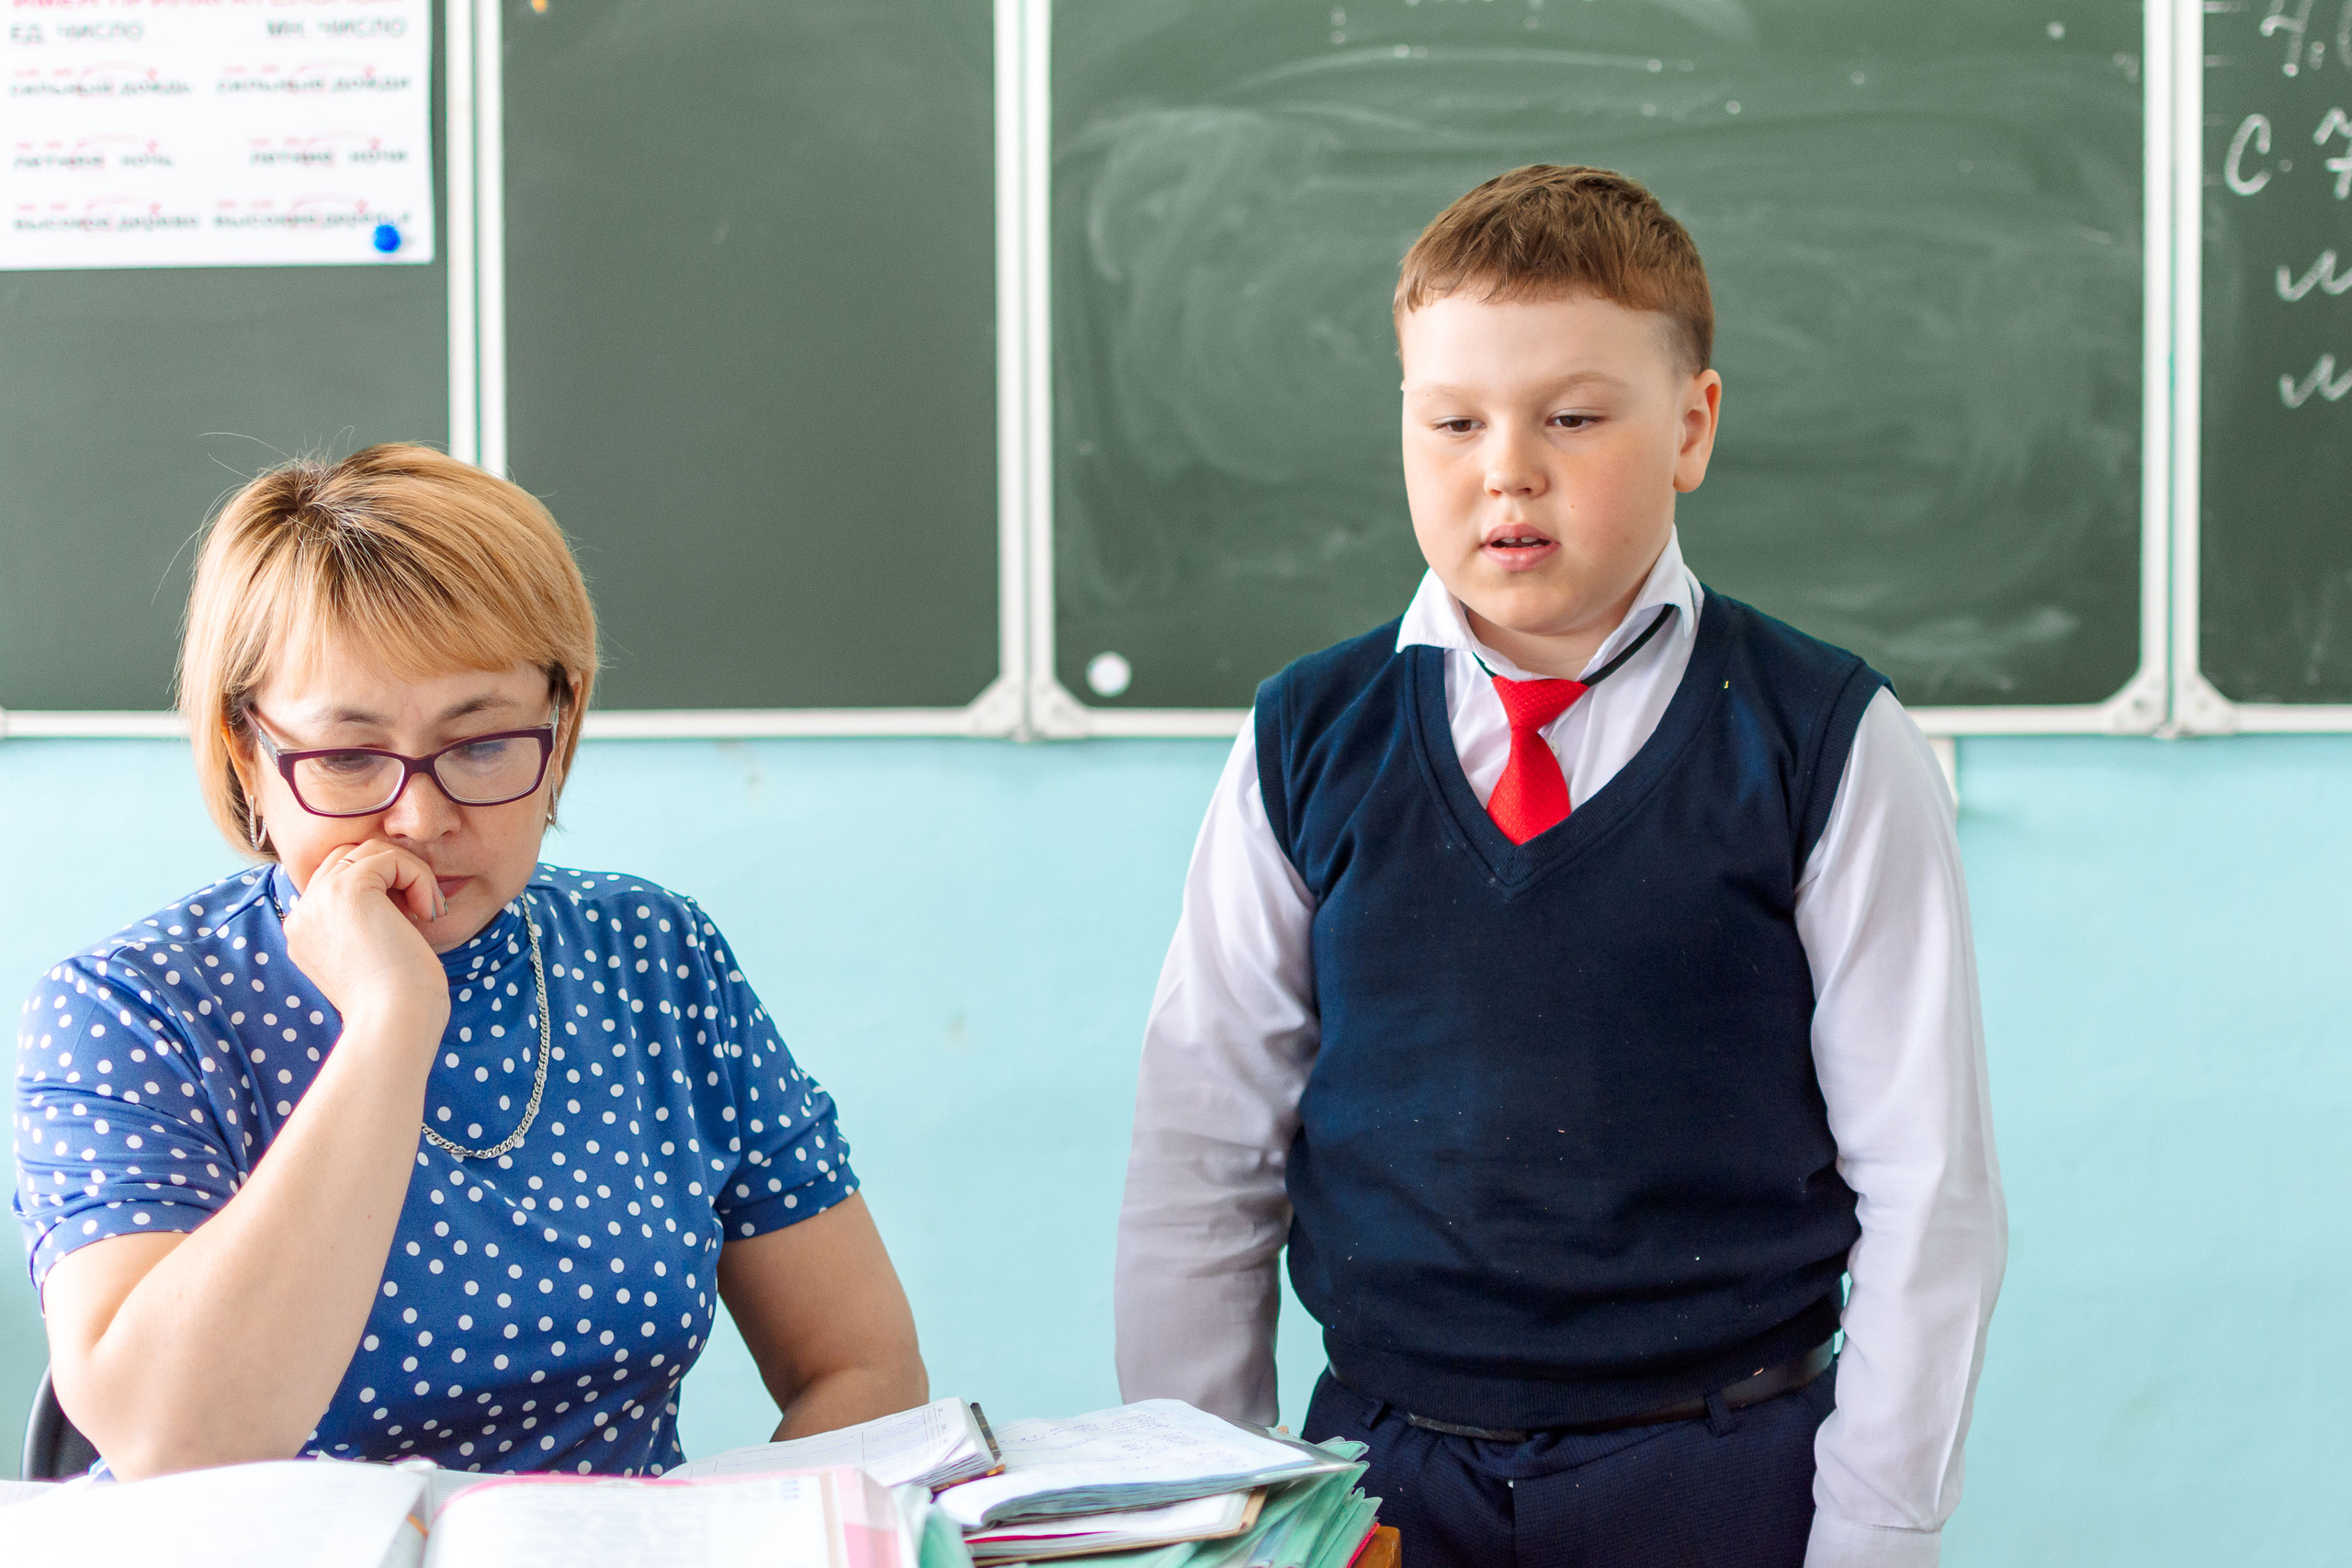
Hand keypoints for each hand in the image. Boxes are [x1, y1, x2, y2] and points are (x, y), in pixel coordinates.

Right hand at [281, 838, 451, 1035]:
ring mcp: (319, 899)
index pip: (338, 880)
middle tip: (421, 910)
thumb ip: (366, 922)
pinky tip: (429, 912)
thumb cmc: (399, 1000)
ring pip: (371, 853)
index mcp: (304, 932)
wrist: (394, 1021)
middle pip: (349, 858)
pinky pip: (391, 859)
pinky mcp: (347, 890)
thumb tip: (394, 891)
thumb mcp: (373, 955)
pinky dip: (420, 878)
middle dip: (393, 873)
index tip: (408, 920)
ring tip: (428, 910)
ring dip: (410, 873)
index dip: (381, 887)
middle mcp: (302, 913)